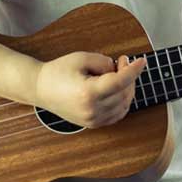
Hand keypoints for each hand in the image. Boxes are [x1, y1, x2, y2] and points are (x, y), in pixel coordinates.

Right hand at [33, 51, 147, 128]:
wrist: (40, 89)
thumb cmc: (58, 71)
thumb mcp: (81, 58)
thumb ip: (104, 62)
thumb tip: (119, 69)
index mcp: (88, 93)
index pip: (120, 82)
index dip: (133, 70)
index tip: (142, 61)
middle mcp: (92, 110)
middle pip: (123, 93)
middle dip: (129, 75)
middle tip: (122, 61)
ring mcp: (93, 119)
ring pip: (124, 105)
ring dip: (126, 88)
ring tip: (116, 73)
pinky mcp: (93, 123)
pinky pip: (117, 114)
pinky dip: (122, 101)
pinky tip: (118, 89)